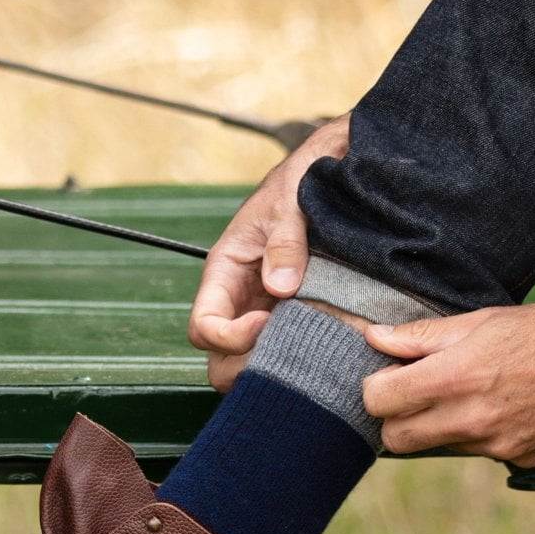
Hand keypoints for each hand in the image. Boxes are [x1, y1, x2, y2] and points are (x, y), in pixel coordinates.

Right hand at [188, 114, 349, 390]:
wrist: (331, 168)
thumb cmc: (301, 180)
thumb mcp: (290, 202)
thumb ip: (285, 242)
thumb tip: (280, 288)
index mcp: (225, 271)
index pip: (204, 328)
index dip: (230, 338)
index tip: (268, 323)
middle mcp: (239, 297)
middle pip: (221, 358)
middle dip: (248, 365)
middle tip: (291, 352)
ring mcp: (264, 309)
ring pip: (253, 361)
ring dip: (277, 365)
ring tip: (312, 352)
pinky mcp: (293, 313)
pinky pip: (286, 349)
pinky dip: (301, 358)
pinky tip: (329, 347)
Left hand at [363, 298, 534, 466]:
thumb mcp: (480, 322)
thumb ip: (421, 337)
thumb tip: (374, 337)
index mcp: (452, 379)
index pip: (377, 402)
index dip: (376, 388)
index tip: (389, 377)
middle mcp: (469, 420)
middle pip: (396, 438)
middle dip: (396, 417)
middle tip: (415, 392)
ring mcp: (495, 446)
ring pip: (439, 447)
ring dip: (439, 426)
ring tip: (468, 393)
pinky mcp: (521, 460)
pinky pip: (480, 453)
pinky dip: (481, 435)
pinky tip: (505, 407)